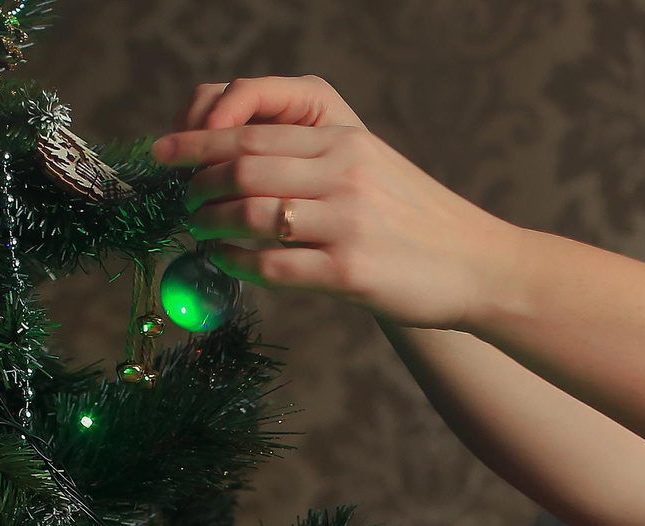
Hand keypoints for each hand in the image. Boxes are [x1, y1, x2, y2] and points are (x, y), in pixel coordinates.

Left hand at [152, 75, 515, 328]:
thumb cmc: (420, 224)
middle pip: (242, 169)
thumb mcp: (374, 169)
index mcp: (347, 142)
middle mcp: (346, 175)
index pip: (253, 132)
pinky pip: (272, 267)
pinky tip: (227, 263)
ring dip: (211, 225)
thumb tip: (242, 167)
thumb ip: (318, 161)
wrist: (481, 267)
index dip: (197, 142)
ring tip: (200, 232)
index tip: (163, 153)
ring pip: (250, 216)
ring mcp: (348, 224)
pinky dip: (237, 265)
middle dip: (198, 186)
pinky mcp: (351, 273)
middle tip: (182, 202)